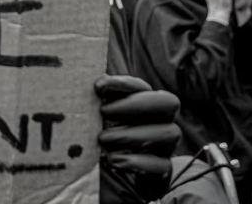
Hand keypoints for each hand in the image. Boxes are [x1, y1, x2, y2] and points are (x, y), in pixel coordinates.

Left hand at [94, 76, 179, 202]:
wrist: (117, 168)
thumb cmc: (105, 134)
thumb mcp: (100, 117)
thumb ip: (97, 101)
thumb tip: (83, 83)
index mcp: (147, 102)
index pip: (143, 86)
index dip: (123, 84)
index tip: (97, 87)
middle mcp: (163, 120)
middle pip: (168, 102)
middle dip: (134, 105)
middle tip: (104, 112)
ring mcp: (166, 145)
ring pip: (168, 132)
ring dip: (132, 134)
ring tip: (102, 138)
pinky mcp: (163, 169)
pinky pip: (162, 166)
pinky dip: (137, 162)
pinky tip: (113, 159)